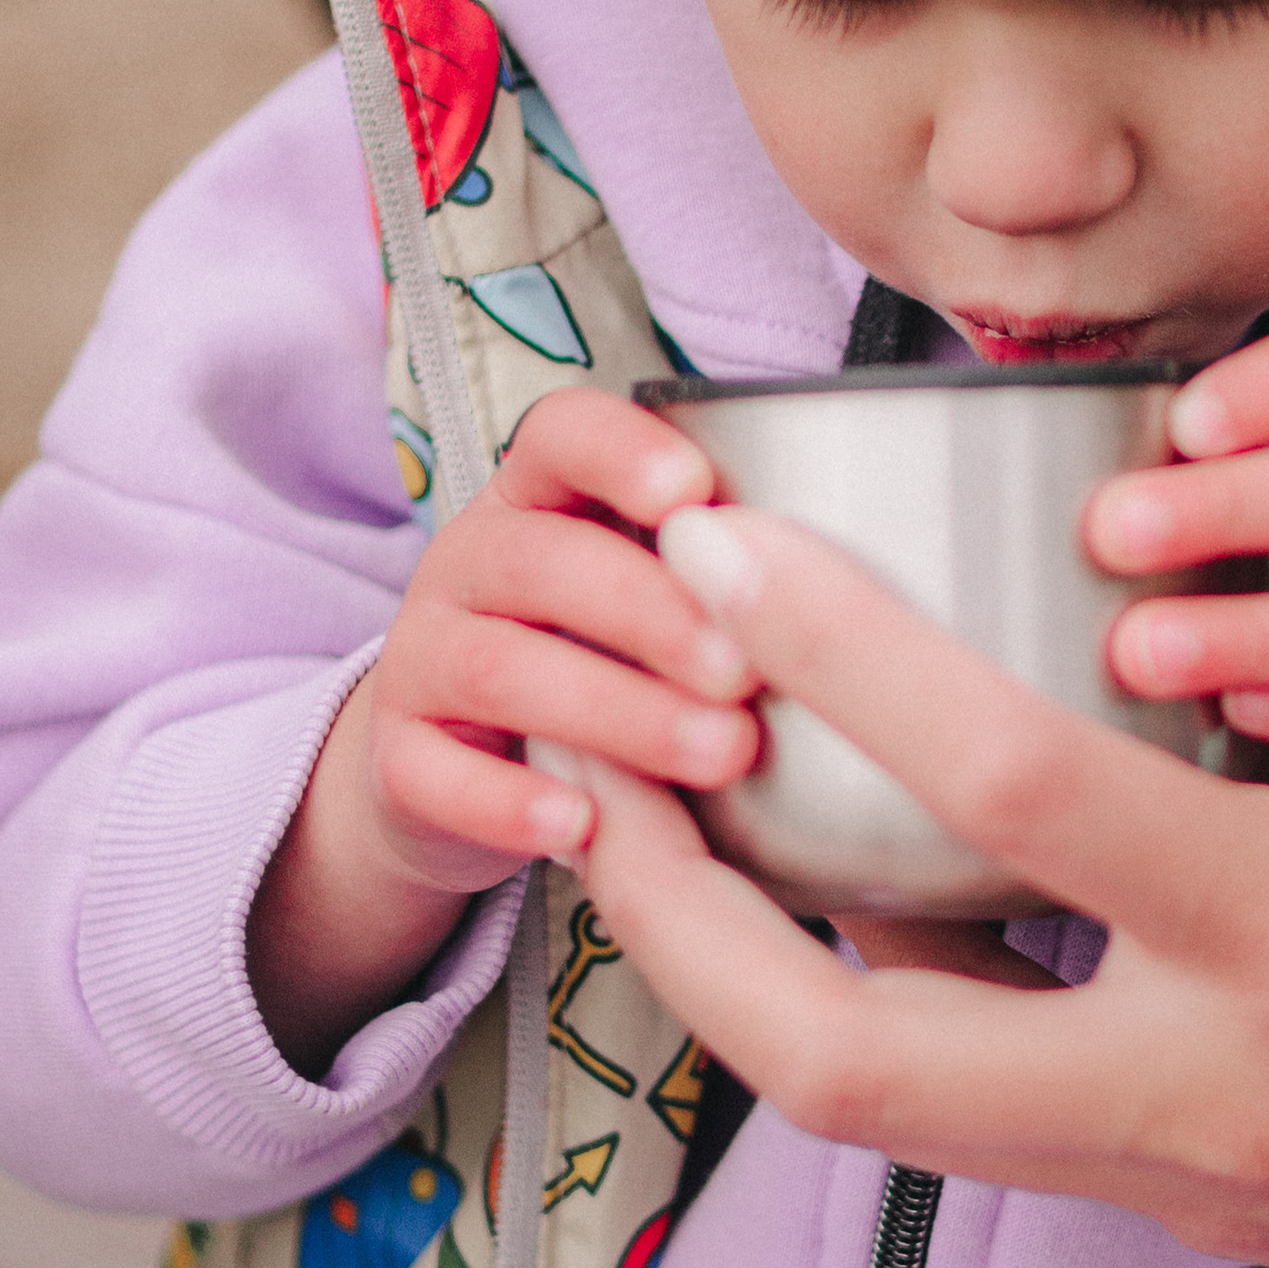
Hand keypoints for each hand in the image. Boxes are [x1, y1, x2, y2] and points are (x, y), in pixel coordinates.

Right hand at [247, 387, 760, 1068]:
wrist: (463, 782)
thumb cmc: (606, 669)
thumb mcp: (663, 608)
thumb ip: (732, 580)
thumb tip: (871, 591)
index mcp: (544, 501)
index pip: (562, 435)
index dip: (622, 453)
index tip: (697, 494)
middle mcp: (473, 562)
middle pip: (543, 559)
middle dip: (653, 611)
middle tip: (747, 672)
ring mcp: (425, 659)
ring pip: (502, 667)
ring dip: (616, 711)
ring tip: (719, 758)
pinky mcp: (397, 761)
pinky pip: (436, 777)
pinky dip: (512, 806)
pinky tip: (586, 832)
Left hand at [588, 505, 1268, 1267]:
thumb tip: (1140, 623)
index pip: (1006, 780)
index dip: (833, 648)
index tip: (726, 540)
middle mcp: (1222, 1094)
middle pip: (838, 1060)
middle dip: (674, 923)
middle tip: (603, 775)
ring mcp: (1209, 1196)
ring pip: (900, 1113)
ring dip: (769, 978)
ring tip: (698, 825)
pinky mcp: (1225, 1239)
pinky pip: (1012, 1127)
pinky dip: (922, 1016)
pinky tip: (895, 909)